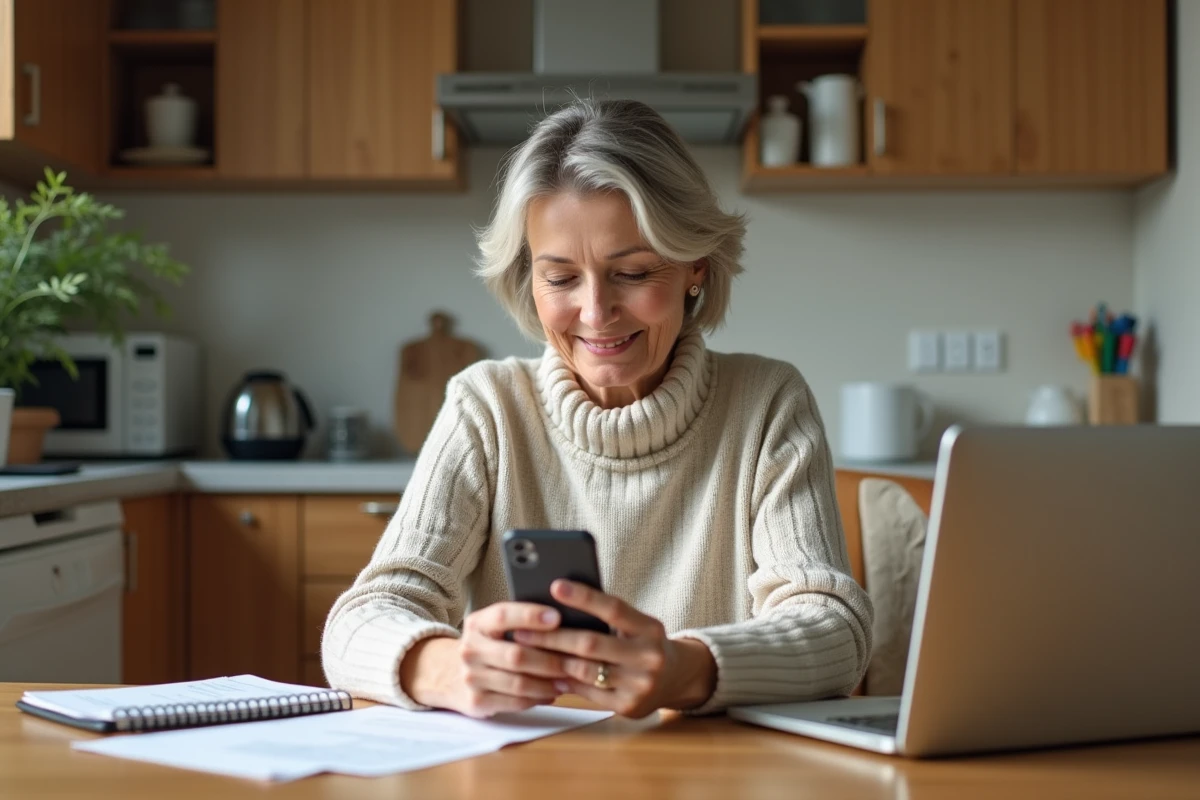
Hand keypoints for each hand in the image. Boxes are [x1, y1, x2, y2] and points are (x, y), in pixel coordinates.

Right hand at [401, 602, 568, 718]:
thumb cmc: (486, 645)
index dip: (530, 615)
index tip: (557, 616)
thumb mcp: (492, 627)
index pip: (502, 615)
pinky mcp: (477, 702)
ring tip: (568, 679)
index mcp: (477, 624)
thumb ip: (519, 621)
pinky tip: (552, 693)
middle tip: (575, 659)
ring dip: (548, 683)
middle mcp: (470, 649)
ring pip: (519, 682)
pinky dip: (538, 698)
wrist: (446, 673)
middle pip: (516, 655)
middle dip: (550, 658)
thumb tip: (563, 618)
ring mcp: (471, 677)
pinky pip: (515, 701)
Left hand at [511, 580, 716, 717]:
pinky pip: (588, 693)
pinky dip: (565, 682)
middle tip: (522, 630)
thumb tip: (559, 607)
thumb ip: (608, 617)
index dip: (583, 596)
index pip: (613, 608)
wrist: (678, 678)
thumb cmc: (645, 642)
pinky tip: (547, 673)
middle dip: (552, 636)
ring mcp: (640, 684)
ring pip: (584, 670)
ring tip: (528, 652)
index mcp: (650, 628)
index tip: (554, 585)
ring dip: (552, 661)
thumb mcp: (638, 625)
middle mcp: (649, 656)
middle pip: (590, 643)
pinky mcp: (629, 706)